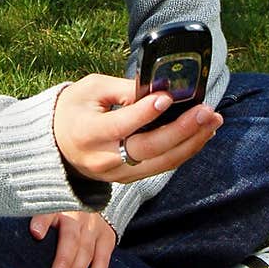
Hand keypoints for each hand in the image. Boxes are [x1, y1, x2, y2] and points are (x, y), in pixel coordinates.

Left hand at [29, 210, 116, 267]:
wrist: (92, 201)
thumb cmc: (62, 210)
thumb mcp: (48, 208)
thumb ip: (39, 221)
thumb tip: (29, 237)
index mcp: (59, 206)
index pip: (49, 213)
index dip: (42, 222)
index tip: (36, 233)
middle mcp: (78, 215)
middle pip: (71, 238)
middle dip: (64, 261)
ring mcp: (94, 226)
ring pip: (86, 250)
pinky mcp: (107, 236)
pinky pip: (103, 257)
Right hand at [53, 73, 222, 183]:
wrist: (55, 146)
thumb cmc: (73, 110)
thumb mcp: (90, 90)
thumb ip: (123, 89)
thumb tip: (158, 88)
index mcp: (88, 132)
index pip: (122, 124)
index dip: (146, 112)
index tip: (168, 97)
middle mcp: (103, 159)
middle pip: (149, 149)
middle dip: (182, 130)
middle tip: (207, 111)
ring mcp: (117, 174)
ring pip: (161, 163)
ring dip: (192, 143)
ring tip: (213, 121)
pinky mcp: (129, 179)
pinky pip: (161, 167)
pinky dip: (184, 151)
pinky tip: (201, 134)